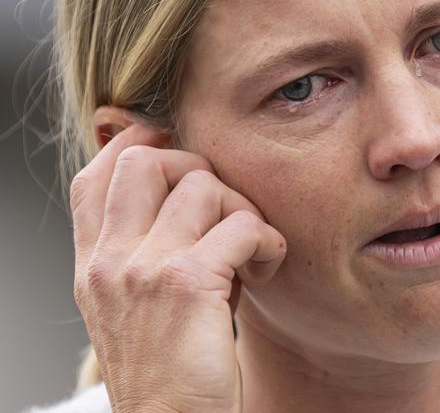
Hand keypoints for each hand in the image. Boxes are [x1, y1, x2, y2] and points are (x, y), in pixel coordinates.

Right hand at [70, 123, 286, 412]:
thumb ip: (146, 250)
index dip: (135, 147)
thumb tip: (189, 196)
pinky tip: (268, 264)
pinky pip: (241, 225)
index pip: (94, 177)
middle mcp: (110, 260)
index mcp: (95, 264)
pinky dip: (266, 239)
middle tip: (222, 207)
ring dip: (242, 208)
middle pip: (145, 160)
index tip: (175, 150)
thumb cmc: (168, 369)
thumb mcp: (135, 305)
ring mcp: (143, 268)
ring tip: (251, 247)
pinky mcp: (186, 283)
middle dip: (195, 167)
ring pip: (202, 185)